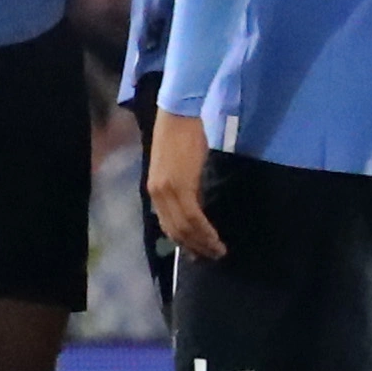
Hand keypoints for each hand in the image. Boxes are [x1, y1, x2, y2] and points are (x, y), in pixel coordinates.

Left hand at [145, 107, 220, 261]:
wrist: (179, 114)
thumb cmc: (180, 135)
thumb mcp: (177, 166)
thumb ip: (181, 187)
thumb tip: (195, 204)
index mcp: (154, 190)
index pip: (167, 225)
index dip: (183, 241)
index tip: (197, 251)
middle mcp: (157, 194)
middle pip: (175, 231)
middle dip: (194, 247)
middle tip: (211, 256)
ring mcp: (167, 191)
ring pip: (184, 228)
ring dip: (202, 243)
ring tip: (217, 251)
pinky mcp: (181, 186)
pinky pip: (193, 217)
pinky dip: (205, 231)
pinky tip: (215, 238)